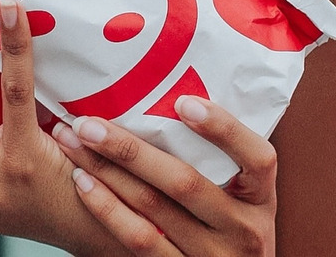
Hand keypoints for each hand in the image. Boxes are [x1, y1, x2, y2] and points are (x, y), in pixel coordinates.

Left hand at [52, 97, 276, 255]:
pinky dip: (107, 208)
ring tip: (74, 144)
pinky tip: (83, 183)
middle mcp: (243, 230)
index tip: (183, 102)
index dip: (223, 129)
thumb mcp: (241, 197)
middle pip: (185, 182)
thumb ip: (217, 159)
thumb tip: (169, 95)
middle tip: (87, 122)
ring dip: (106, 172)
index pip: (258, 158)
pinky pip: (139, 240)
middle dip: (130, 149)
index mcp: (261, 199)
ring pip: (153, 208)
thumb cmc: (227, 227)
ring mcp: (211, 256)